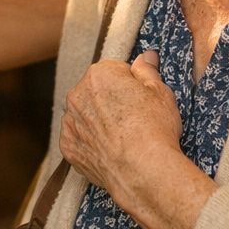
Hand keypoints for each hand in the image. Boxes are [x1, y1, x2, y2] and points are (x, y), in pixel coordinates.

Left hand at [60, 50, 183, 202]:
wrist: (143, 171)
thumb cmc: (154, 129)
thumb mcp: (160, 93)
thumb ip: (147, 71)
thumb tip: (146, 56)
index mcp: (99, 74)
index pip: (115, 72)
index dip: (132, 86)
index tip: (141, 101)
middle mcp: (77, 94)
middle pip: (96, 92)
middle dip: (111, 102)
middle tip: (134, 120)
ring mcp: (69, 122)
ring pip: (86, 116)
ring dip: (99, 122)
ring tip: (122, 138)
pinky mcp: (67, 147)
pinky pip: (79, 139)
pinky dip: (91, 143)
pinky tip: (110, 151)